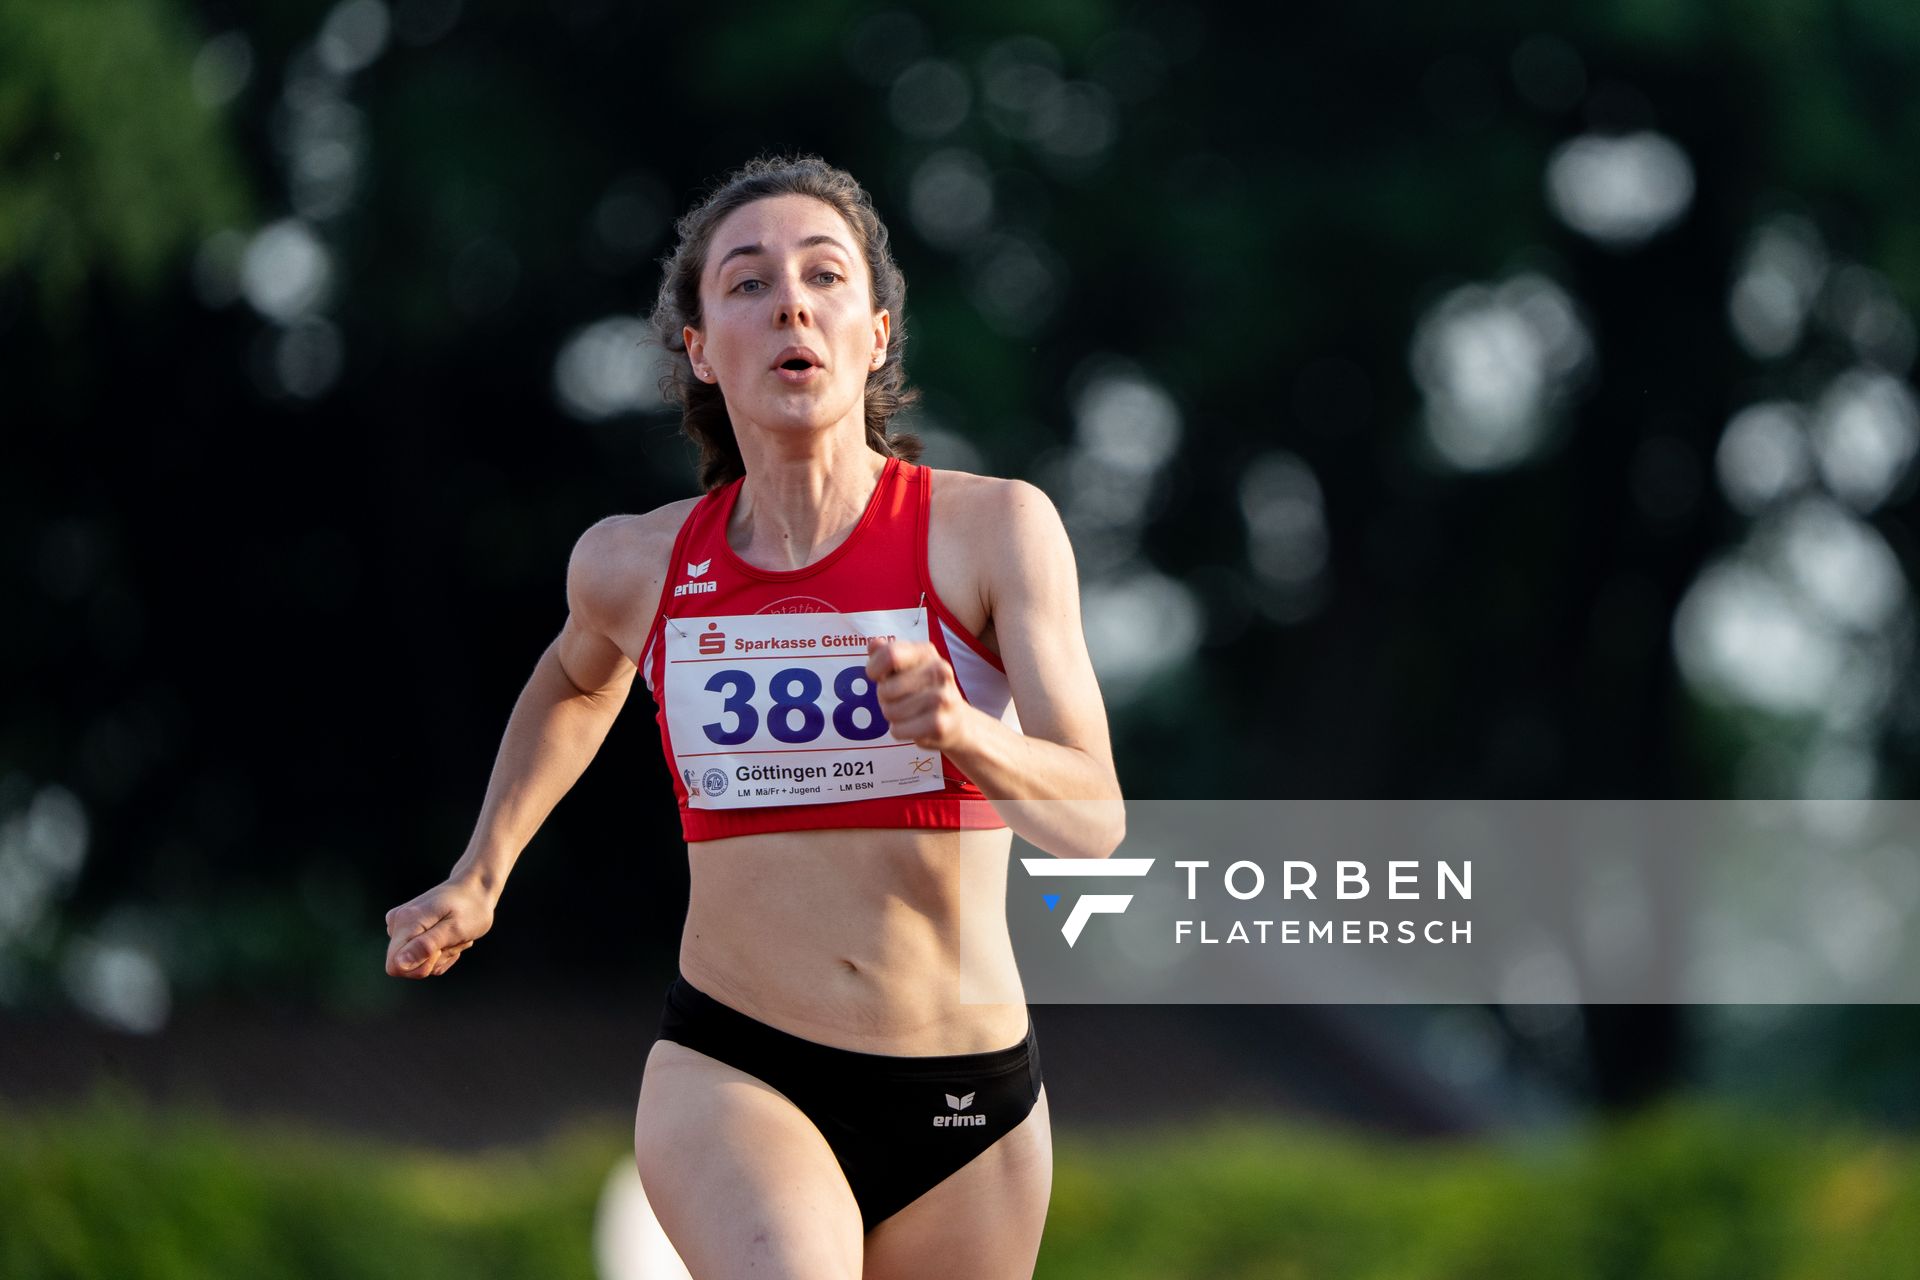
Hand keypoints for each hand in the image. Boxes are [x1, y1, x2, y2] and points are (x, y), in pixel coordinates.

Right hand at [384, 877, 494, 979]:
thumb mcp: (455, 929)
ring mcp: (400, 926)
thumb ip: (427, 946)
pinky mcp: (407, 930)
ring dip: (440, 955)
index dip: (421, 967)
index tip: (441, 949)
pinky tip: (450, 936)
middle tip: (453, 940)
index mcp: (405, 921)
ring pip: (416, 963)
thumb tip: (398, 964)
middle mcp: (396, 923)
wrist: (475, 888)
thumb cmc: (471, 908)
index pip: (395, 966)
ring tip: (453, 935)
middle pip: (405, 967)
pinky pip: (421, 956)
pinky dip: (439, 951)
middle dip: (434, 960)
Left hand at [867, 638, 975, 752]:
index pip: (890, 655)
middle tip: (899, 698)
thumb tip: (874, 644)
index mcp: (927, 652)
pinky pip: (898, 730)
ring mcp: (942, 697)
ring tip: (908, 712)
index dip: (874, 668)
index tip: (877, 676)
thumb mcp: (904, 667)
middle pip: (886, 689)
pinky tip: (913, 726)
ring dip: (892, 715)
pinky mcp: (940, 724)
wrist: (956, 721)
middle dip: (884, 698)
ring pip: (890, 711)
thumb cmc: (921, 690)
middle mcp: (939, 670)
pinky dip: (899, 731)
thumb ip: (886, 654)